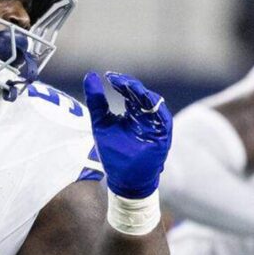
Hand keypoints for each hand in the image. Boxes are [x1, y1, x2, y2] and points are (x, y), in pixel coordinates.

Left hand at [83, 72, 171, 198]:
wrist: (125, 179)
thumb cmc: (114, 153)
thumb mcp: (101, 123)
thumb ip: (96, 101)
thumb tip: (90, 75)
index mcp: (133, 113)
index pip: (130, 92)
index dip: (121, 82)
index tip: (108, 76)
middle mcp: (146, 117)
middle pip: (141, 94)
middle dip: (129, 85)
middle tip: (116, 79)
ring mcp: (155, 126)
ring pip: (153, 103)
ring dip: (141, 93)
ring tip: (127, 86)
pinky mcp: (163, 136)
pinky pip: (163, 118)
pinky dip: (155, 108)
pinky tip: (144, 98)